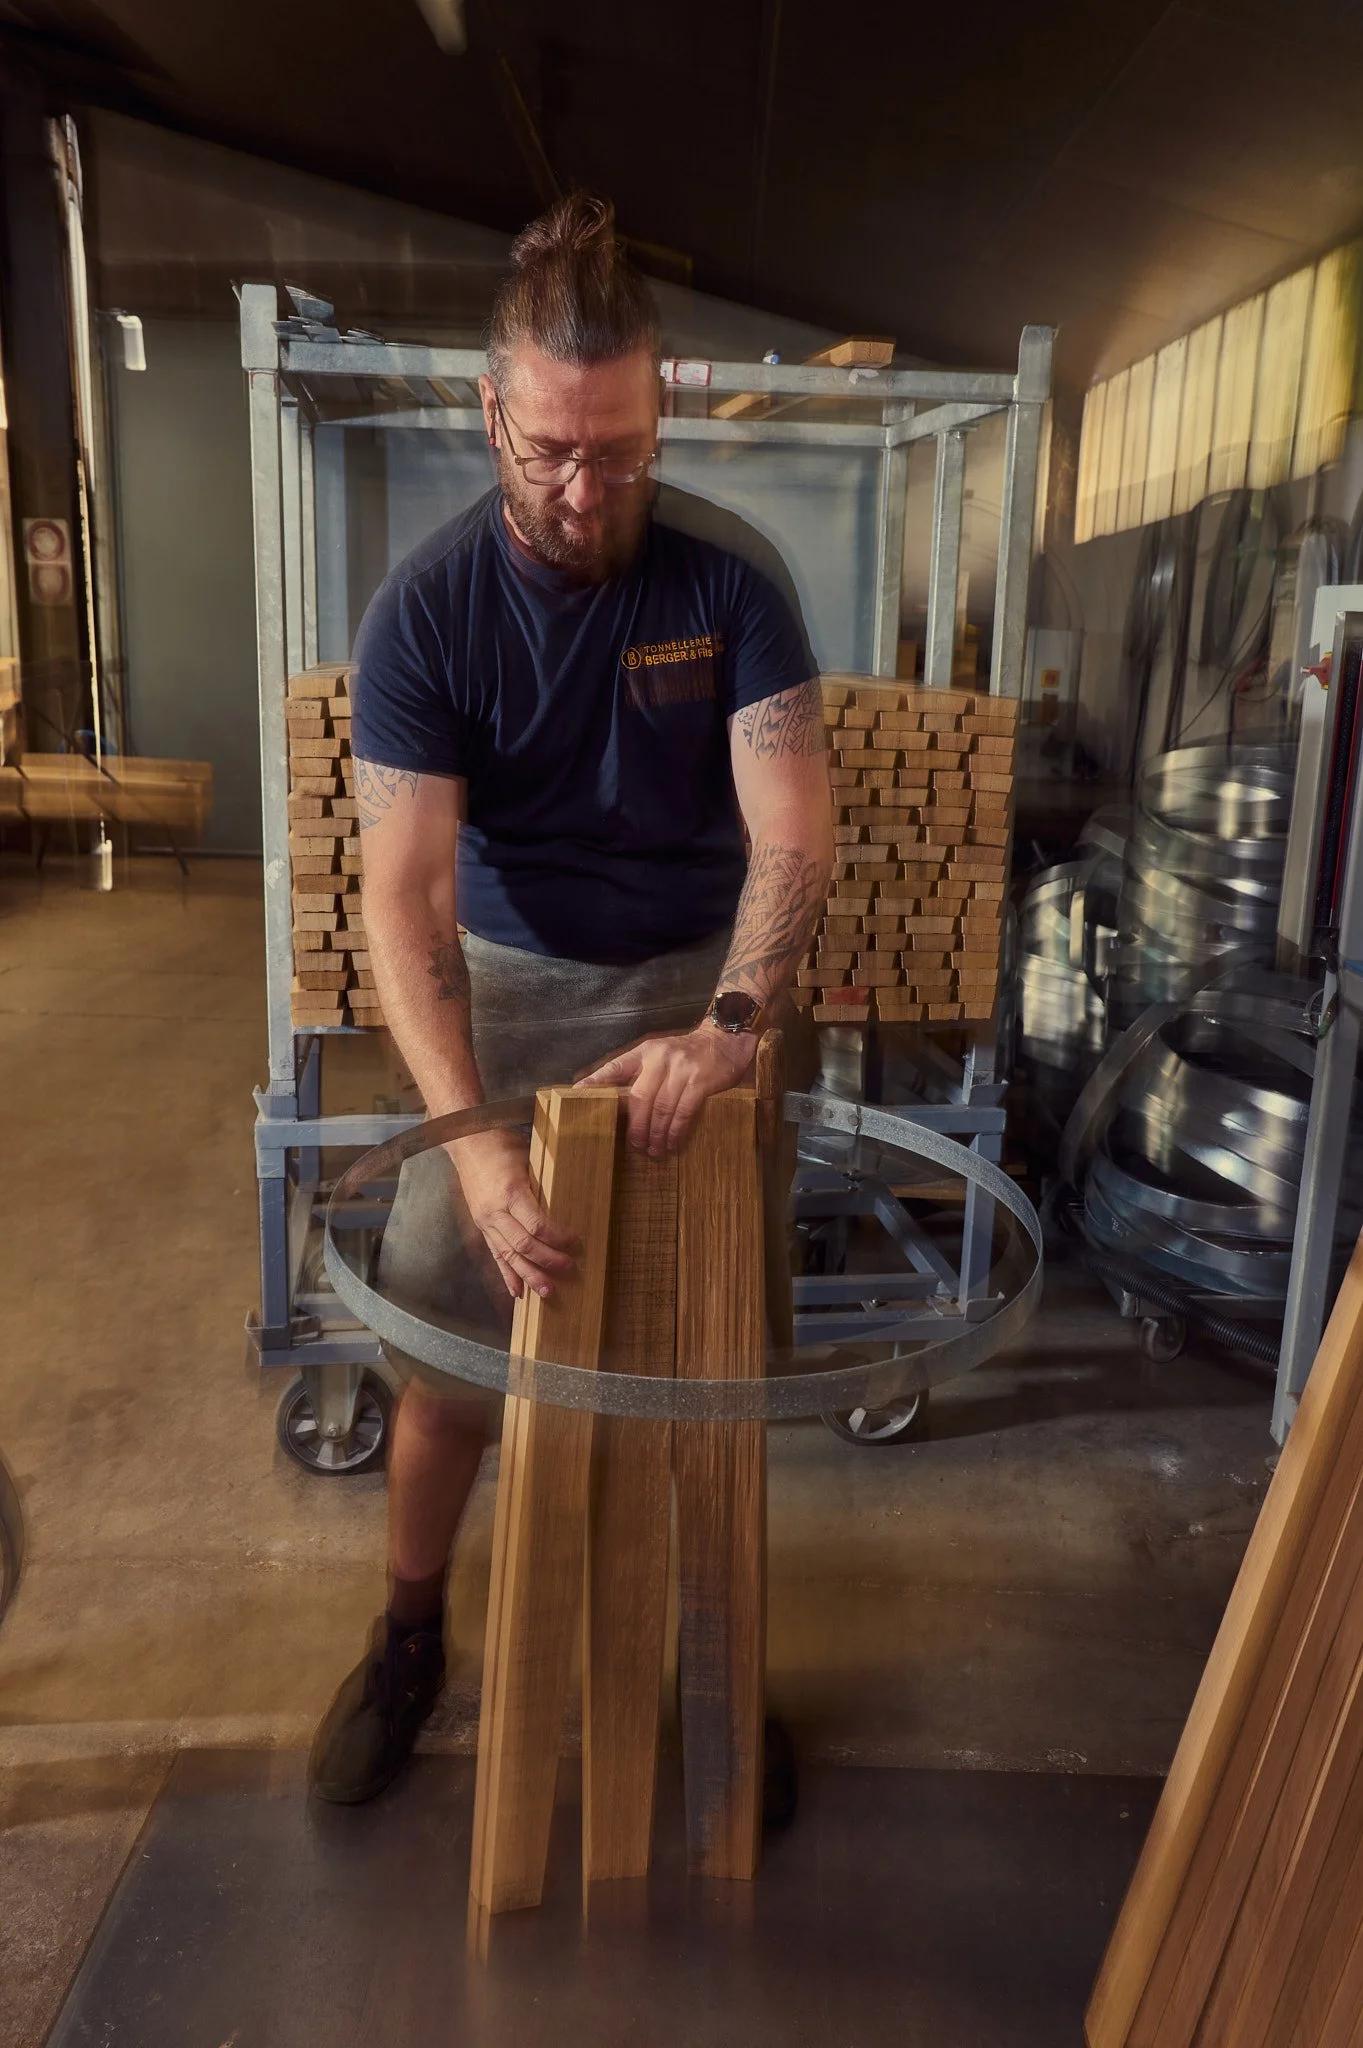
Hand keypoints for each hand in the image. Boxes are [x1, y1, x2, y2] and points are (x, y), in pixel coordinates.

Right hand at [447, 1127, 577, 1300]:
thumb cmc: (502, 1145)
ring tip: (547, 1292)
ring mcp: (485, 1221)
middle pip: (523, 1244)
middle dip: (547, 1261)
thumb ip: (543, 1185)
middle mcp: (494, 1211)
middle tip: (568, 1268)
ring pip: (508, 1255)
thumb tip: (569, 1204)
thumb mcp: (528, 1159)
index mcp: (510, 1192)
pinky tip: (517, 1292)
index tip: (575, 1242)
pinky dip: (506, 1274)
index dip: (557, 1237)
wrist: (467, 1142)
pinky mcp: (481, 1225)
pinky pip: (495, 1254)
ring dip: (528, 1276)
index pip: (536, 1224)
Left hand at [579, 1023, 755, 1155]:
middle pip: (639, 1098)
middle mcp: (660, 1058)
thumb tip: (617, 1100)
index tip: (577, 1096)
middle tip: (636, 1146)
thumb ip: (641, 1072)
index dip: (595, 1082)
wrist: (725, 1040)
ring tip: (654, 1150)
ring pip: (660, 1109)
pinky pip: (682, 1112)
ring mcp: (680, 1069)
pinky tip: (673, 1143)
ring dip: (656, 1134)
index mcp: (645, 1052)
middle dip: (636, 1127)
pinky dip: (676, 1131)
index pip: (615, 1067)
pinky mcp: (700, 1081)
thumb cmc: (688, 1054)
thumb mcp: (661, 1055)